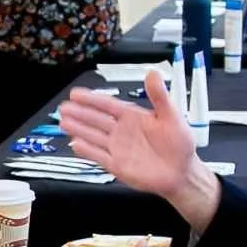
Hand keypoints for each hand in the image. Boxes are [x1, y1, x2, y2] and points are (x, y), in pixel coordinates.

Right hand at [58, 74, 222, 232]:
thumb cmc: (179, 144)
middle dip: (79, 113)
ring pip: (93, 136)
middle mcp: (122, 131)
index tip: (76, 93)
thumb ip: (159, 96)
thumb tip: (153, 73)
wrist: (182, 172)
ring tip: (64, 122)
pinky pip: (98, 156)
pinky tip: (75, 144)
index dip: (92, 99)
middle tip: (64, 107)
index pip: (107, 105)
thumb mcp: (172, 116)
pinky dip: (87, 151)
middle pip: (96, 120)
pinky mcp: (117, 165)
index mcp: (133, 117)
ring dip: (79, 129)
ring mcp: (118, 148)